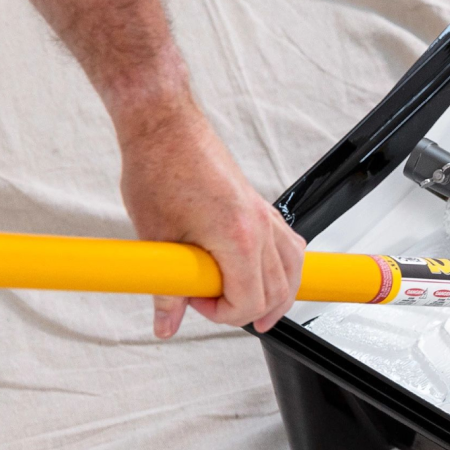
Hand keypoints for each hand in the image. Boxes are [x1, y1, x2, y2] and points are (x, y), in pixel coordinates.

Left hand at [116, 98, 304, 336]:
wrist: (162, 125)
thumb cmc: (159, 169)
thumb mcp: (157, 238)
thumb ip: (167, 289)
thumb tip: (166, 323)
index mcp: (238, 238)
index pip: (249, 301)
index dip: (221, 314)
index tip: (195, 300)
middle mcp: (261, 226)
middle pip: (278, 292)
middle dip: (248, 310)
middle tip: (212, 303)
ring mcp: (265, 214)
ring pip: (293, 270)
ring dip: (276, 295)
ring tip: (252, 307)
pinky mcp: (261, 206)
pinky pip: (290, 245)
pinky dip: (283, 268)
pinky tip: (265, 274)